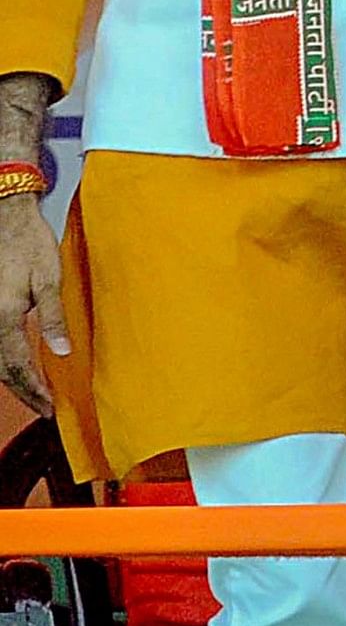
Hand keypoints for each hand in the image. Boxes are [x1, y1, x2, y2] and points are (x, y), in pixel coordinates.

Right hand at [0, 191, 64, 416]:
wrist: (6, 217)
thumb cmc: (30, 243)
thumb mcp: (49, 278)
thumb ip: (52, 317)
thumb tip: (60, 352)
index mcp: (5, 315)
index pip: (18, 366)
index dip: (33, 390)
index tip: (50, 407)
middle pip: (2, 368)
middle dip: (23, 390)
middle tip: (45, 407)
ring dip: (13, 378)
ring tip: (35, 393)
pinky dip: (6, 361)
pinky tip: (20, 366)